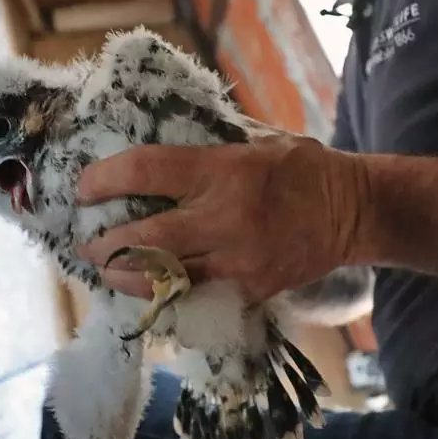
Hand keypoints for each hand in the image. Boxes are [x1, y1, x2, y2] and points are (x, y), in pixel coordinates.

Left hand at [76, 135, 366, 302]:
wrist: (354, 212)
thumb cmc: (302, 168)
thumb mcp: (257, 140)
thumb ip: (209, 149)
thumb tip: (159, 153)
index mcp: (222, 170)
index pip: (145, 171)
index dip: (103, 180)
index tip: (83, 189)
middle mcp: (224, 218)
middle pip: (144, 240)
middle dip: (105, 247)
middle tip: (87, 247)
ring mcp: (237, 261)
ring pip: (164, 280)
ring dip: (127, 280)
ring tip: (108, 274)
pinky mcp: (250, 289)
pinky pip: (197, 298)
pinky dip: (169, 297)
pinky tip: (152, 293)